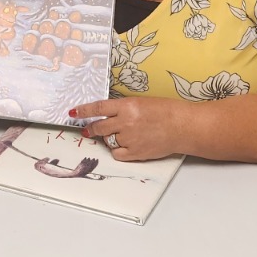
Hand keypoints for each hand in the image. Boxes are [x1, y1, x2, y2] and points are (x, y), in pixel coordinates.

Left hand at [69, 96, 183, 161]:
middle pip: (99, 127)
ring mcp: (130, 138)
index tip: (73, 112)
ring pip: (108, 140)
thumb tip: (107, 114)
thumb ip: (123, 108)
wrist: (182, 126)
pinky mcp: (135, 153)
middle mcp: (126, 122)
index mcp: (127, 106)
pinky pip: (117, 153)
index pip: (98, 108)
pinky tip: (125, 145)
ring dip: (110, 138)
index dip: (83, 111)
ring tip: (123, 134)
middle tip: (88, 130)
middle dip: (91, 129)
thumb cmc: (166, 111)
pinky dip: (118, 150)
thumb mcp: (142, 102)